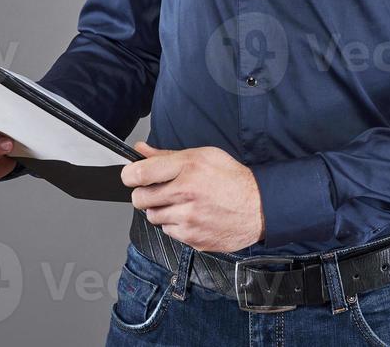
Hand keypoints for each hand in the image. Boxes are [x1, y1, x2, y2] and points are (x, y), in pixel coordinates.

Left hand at [121, 142, 264, 252]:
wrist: (259, 207)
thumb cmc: (232, 179)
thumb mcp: (203, 155)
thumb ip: (167, 155)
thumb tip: (140, 150)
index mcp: (187, 168)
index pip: (140, 173)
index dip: (130, 175)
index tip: (132, 176)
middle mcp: (185, 193)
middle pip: (140, 199)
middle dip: (144, 194)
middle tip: (159, 191)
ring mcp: (188, 219)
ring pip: (153, 217)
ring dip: (161, 210)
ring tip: (181, 203)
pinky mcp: (192, 238)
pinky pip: (168, 232)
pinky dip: (175, 225)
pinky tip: (191, 216)